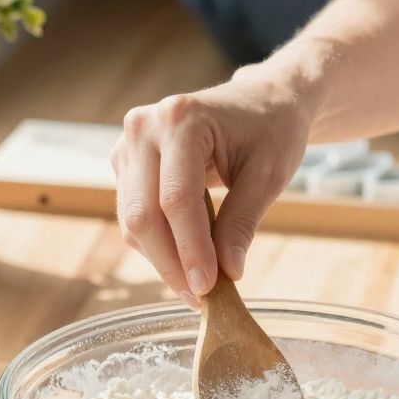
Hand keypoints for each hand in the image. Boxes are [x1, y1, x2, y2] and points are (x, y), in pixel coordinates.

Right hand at [111, 71, 312, 299]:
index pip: (176, 198)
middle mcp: (144, 127)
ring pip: (133, 220)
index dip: (190, 249)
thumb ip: (243, 222)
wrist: (262, 100)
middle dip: (171, 263)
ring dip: (163, 259)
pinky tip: (187, 260)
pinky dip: (158, 244)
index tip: (208, 289)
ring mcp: (129, 143)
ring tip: (198, 286)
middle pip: (144, 213)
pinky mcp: (126, 162)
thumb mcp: (268, 175)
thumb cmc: (271, 130)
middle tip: (201, 298)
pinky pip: (134, 215)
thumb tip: (227, 274)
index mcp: (181, 118)